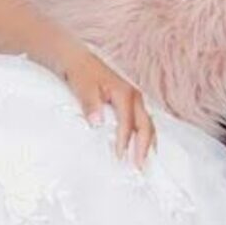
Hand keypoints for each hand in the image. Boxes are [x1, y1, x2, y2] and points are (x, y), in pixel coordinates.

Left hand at [55, 45, 156, 169]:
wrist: (78, 59)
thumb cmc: (81, 73)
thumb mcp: (83, 88)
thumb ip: (91, 105)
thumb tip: (98, 122)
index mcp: (124, 93)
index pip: (128, 123)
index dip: (124, 141)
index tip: (119, 156)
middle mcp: (134, 95)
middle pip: (146, 125)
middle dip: (144, 146)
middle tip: (139, 165)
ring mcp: (134, 98)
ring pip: (147, 123)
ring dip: (148, 142)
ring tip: (144, 160)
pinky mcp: (130, 101)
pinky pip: (142, 120)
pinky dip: (143, 134)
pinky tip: (139, 145)